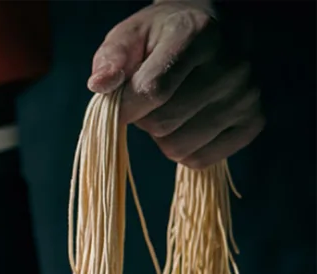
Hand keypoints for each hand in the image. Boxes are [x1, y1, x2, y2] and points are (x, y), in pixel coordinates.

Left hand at [88, 0, 263, 168]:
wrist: (214, 33)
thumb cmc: (162, 38)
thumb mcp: (131, 35)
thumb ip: (112, 58)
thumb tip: (100, 85)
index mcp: (199, 34)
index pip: (152, 90)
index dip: (124, 106)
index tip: (118, 103)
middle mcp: (232, 65)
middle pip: (163, 123)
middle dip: (144, 118)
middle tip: (151, 99)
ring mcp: (247, 95)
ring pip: (179, 147)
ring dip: (162, 135)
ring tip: (171, 107)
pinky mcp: (254, 122)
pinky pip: (200, 160)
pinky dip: (184, 149)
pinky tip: (188, 122)